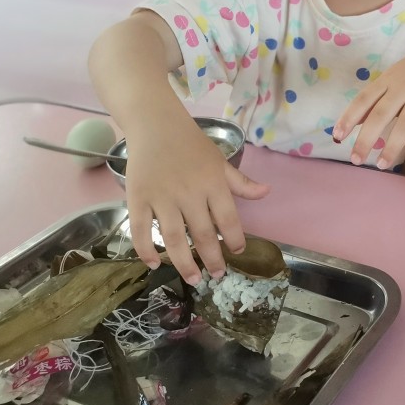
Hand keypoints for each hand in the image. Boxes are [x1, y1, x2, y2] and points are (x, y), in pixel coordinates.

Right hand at [125, 121, 269, 284]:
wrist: (156, 125)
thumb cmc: (191, 144)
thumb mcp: (220, 161)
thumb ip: (241, 182)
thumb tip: (266, 192)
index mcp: (212, 184)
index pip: (228, 219)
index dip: (236, 238)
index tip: (238, 251)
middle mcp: (189, 194)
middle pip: (202, 234)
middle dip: (212, 259)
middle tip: (218, 276)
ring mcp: (161, 198)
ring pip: (173, 238)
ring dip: (183, 263)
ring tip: (193, 279)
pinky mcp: (138, 199)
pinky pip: (140, 230)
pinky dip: (146, 250)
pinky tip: (155, 264)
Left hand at [334, 47, 404, 169]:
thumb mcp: (389, 82)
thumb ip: (371, 102)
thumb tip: (347, 125)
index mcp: (387, 81)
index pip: (364, 99)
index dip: (349, 117)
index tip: (338, 136)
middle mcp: (403, 87)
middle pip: (381, 114)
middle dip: (367, 138)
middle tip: (356, 160)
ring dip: (392, 146)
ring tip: (381, 164)